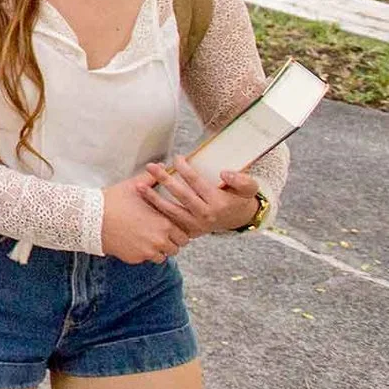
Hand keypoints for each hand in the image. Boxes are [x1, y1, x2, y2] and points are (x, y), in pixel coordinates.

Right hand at [99, 173, 190, 263]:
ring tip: (149, 239)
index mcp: (164, 223)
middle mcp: (159, 240)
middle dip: (171, 242)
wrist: (92, 219)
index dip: (179, 230)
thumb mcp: (134, 186)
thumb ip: (151, 178)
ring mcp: (147, 252)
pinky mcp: (135, 258)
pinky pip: (147, 259)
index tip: (171, 226)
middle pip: (176, 248)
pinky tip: (136, 242)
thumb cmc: (113, 201)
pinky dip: (144, 253)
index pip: (185, 235)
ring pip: (163, 256)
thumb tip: (160, 166)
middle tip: (162, 234)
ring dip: (159, 250)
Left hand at [143, 159, 262, 237]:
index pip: (197, 183)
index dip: (186, 169)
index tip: (176, 158)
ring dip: (154, 198)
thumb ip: (241, 180)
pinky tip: (143, 201)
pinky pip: (170, 221)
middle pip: (181, 195)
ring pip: (171, 211)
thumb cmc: (240, 199)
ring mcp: (195, 225)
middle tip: (150, 167)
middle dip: (164, 180)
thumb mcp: (249, 188)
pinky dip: (156, 211)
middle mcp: (205, 215)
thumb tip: (224, 173)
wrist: (238, 219)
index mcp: (217, 203)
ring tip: (139, 186)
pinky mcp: (189, 230)